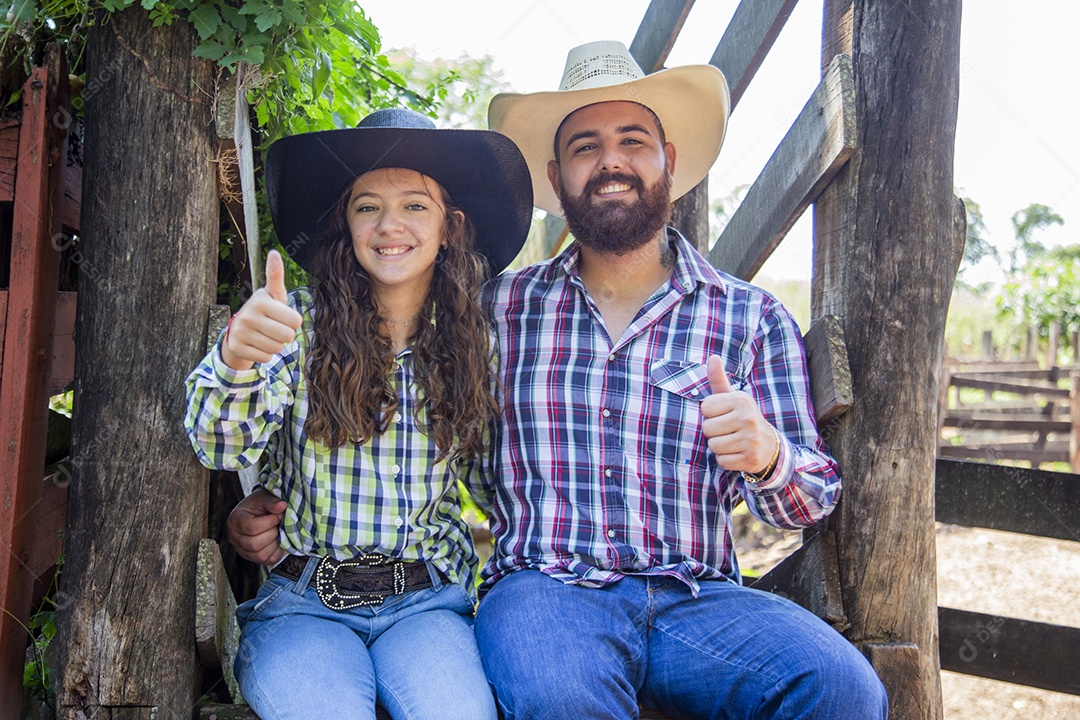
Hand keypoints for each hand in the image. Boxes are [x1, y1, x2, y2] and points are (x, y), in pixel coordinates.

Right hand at [221, 250, 303, 370]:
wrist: (239, 330)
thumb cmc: (265, 310)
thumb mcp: (273, 294)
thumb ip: (276, 275)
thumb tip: (274, 252)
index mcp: (260, 301)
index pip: (296, 321)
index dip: (293, 322)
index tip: (282, 317)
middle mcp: (248, 315)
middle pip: (287, 336)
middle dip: (285, 335)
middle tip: (274, 328)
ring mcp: (240, 332)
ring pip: (277, 348)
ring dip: (275, 345)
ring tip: (265, 336)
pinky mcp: (237, 347)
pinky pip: (266, 358)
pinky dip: (265, 354)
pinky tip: (257, 345)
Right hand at [227, 487, 287, 564]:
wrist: (256, 512)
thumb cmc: (258, 504)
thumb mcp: (263, 497)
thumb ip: (271, 501)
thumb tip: (282, 506)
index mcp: (235, 521)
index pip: (252, 528)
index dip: (270, 522)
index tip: (278, 515)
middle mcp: (234, 538)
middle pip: (255, 544)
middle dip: (272, 533)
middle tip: (279, 524)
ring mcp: (242, 550)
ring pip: (261, 555)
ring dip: (275, 543)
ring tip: (278, 531)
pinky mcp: (252, 558)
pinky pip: (267, 560)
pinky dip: (277, 551)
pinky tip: (278, 540)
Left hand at [700, 355, 777, 474]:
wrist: (769, 445)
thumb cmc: (743, 418)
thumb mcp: (733, 398)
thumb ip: (719, 379)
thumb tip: (713, 357)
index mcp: (741, 400)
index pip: (705, 408)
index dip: (711, 414)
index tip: (725, 415)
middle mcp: (748, 418)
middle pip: (707, 428)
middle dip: (714, 432)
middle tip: (729, 430)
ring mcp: (751, 440)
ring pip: (713, 446)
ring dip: (719, 447)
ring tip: (733, 442)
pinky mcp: (751, 459)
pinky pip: (721, 461)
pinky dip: (726, 460)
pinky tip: (738, 453)